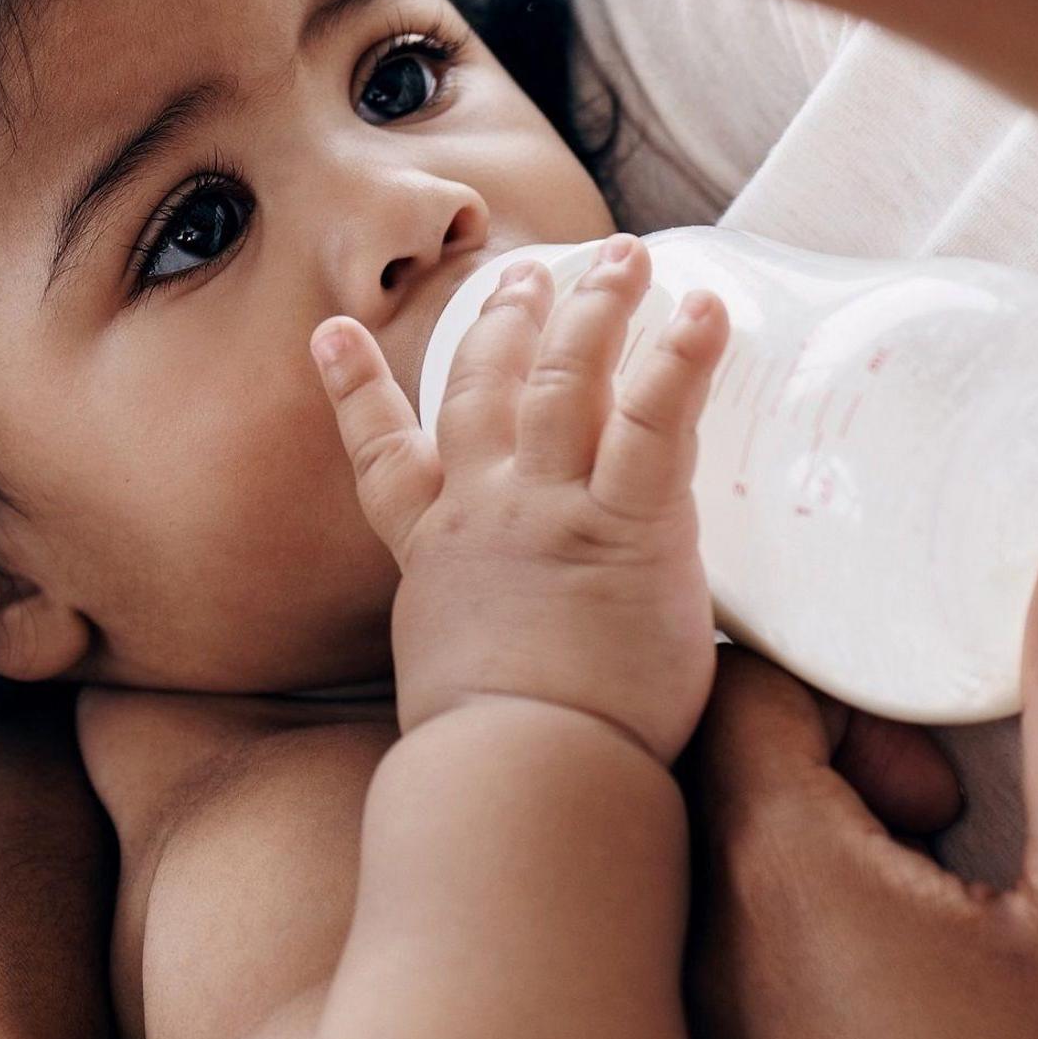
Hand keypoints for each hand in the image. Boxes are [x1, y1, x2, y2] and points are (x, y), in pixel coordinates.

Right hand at [313, 231, 728, 761]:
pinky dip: (680, 357)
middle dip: (508, 321)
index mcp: (436, 556)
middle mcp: (485, 515)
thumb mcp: (461, 691)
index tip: (333, 334)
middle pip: (487, 389)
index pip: (386, 460)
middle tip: (527, 273)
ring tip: (623, 257)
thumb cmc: (501, 769)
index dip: (356, 391)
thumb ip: (487, 654)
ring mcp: (551, 511)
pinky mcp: (628, 526)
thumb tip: (526, 684)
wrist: (520, 781)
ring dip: (594, 307)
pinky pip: (657, 421)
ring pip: (567, 379)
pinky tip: (704, 309)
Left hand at [684, 500, 1037, 1038]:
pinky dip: (811, 973)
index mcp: (774, 876)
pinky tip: (919, 1037)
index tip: (941, 734)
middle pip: (719, 782)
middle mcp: (696, 961)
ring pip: (724, 893)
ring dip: (831, 874)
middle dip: (844, 772)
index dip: (841, 677)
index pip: (736, 686)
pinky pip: (729, 999)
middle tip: (957, 827)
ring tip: (954, 933)